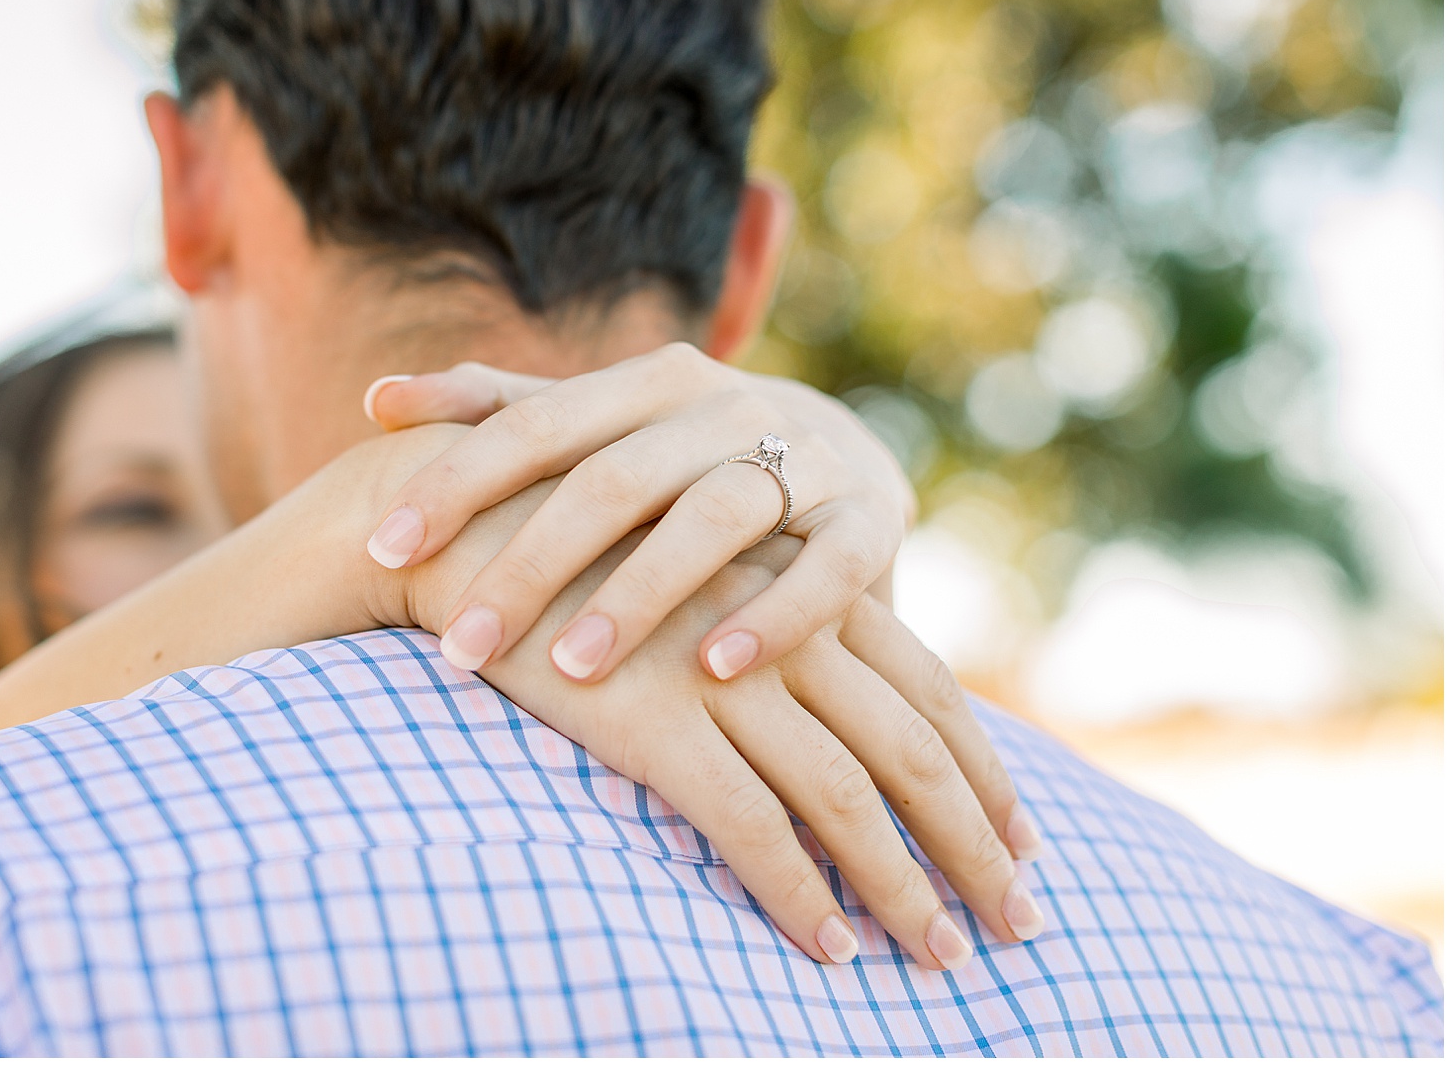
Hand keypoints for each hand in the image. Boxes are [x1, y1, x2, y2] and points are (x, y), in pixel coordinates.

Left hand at [363, 343, 916, 683]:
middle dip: (530, 563)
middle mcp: (723, 407)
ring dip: (642, 592)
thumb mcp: (597, 426)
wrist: (843, 456)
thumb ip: (495, 409)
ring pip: (716, 515)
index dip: (456, 483)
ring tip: (573, 668)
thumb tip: (375, 399)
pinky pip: (828, 568)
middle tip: (460, 648)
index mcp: (644, 383)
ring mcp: (803, 459)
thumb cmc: (680, 458)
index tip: (381, 552)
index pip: (533, 424)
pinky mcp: (870, 519)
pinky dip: (777, 616)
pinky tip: (715, 670)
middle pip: (613, 478)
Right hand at [380, 483, 1045, 969]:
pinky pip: (752, 825)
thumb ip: (764, 621)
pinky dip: (798, 894)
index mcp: (800, 583)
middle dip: (976, 844)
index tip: (1022, 841)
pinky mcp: (654, 721)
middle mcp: (780, 623)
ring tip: (939, 956)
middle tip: (1021, 921)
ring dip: (907, 889)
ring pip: (850, 798)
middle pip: (915, 749)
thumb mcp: (692, 574)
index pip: (928, 689)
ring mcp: (720, 672)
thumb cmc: (574, 561)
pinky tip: (829, 950)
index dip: (984, 771)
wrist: (459, 527)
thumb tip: (819, 703)